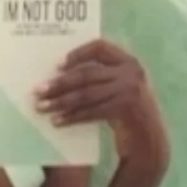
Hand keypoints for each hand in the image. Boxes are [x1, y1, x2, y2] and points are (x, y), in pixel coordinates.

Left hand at [35, 41, 170, 171]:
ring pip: (87, 94)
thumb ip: (99, 77)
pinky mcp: (126, 109)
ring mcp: (130, 90)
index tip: (56, 65)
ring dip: (61, 102)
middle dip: (60, 83)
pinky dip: (72, 117)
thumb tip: (56, 76)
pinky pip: (92, 112)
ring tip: (42, 108)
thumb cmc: (125, 111)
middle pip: (87, 74)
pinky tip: (57, 121)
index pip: (99, 47)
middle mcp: (131, 72)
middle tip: (38, 91)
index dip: (77, 54)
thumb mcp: (117, 88)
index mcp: (127, 60)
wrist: (149, 139)